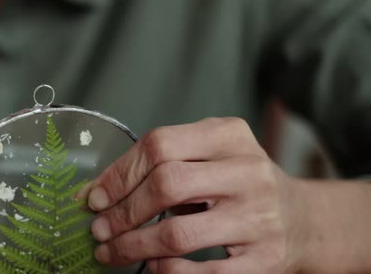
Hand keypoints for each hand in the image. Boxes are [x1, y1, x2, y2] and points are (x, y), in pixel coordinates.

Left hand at [78, 117, 310, 272]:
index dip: (119, 173)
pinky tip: (151, 268)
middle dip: (122, 212)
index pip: (160, 144)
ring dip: (133, 246)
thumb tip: (98, 191)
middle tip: (99, 229)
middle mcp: (247, 171)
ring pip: (178, 233)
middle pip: (167, 184)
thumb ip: (162, 164)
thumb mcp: (210, 157)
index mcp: (228, 136)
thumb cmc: (239, 185)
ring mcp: (258, 216)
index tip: (94, 197)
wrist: (301, 219)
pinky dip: (166, 272)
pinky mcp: (265, 258)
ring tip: (111, 251)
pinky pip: (203, 272)